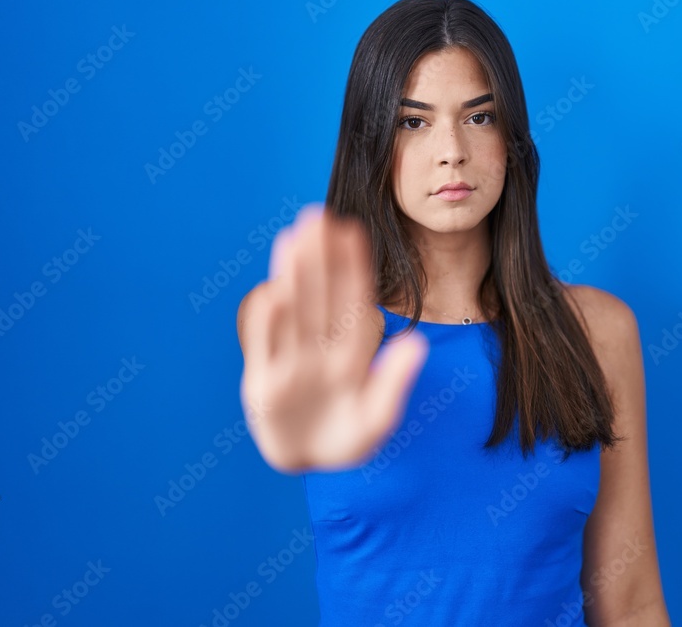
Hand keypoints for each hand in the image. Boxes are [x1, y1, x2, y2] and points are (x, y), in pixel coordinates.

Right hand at [237, 203, 428, 472]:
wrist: (308, 465)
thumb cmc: (347, 439)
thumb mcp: (378, 417)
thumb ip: (394, 381)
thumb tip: (417, 342)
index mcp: (349, 353)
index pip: (352, 301)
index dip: (351, 267)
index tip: (351, 231)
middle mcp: (318, 351)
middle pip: (319, 297)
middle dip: (318, 258)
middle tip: (317, 216)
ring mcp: (291, 365)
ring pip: (293, 313)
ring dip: (293, 277)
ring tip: (293, 239)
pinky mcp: (264, 387)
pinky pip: (267, 350)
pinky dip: (269, 324)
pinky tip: (272, 292)